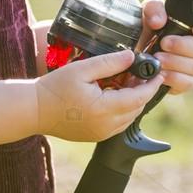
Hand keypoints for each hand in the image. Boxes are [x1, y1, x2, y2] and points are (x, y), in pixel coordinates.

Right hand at [34, 50, 162, 141]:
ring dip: (133, 101)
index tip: (158, 73)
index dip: (151, 85)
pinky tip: (114, 94)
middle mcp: (106, 126)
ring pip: (129, 118)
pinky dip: (122, 109)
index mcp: (104, 109)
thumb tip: (131, 56)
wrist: (34, 110)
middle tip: (141, 73)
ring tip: (128, 81)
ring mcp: (100, 134)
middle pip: (137, 109)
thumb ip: (109, 62)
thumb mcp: (83, 69)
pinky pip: (117, 124)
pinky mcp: (95, 136)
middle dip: (143, 91)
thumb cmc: (54, 88)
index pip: (139, 98)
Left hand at [136, 0, 192, 94]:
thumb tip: (159, 21)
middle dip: (183, 46)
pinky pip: (187, 83)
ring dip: (175, 62)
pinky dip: (172, 77)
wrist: (137, 51)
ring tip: (157, 58)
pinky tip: (160, 72)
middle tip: (164, 43)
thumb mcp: (148, 11)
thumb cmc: (148, 27)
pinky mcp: (186, 82)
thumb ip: (154, 8)